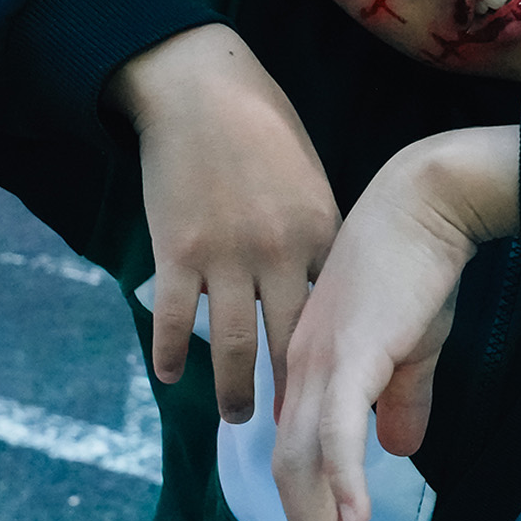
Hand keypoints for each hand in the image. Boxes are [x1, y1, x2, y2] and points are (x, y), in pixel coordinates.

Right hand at [106, 24, 339, 423]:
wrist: (202, 88)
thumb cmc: (264, 128)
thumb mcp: (311, 180)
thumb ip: (319, 234)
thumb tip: (328, 282)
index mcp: (324, 233)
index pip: (338, 312)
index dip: (343, 358)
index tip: (348, 395)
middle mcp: (280, 251)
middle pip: (294, 341)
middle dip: (297, 394)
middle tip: (297, 432)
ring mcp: (227, 254)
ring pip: (237, 344)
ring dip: (238, 390)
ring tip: (240, 418)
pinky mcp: (177, 251)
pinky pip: (177, 318)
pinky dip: (174, 353)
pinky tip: (172, 377)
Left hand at [272, 126, 518, 520]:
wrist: (425, 206)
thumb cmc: (418, 269)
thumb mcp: (409, 345)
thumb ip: (401, 399)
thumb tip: (400, 449)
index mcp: (310, 367)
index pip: (295, 448)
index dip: (306, 499)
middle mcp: (301, 370)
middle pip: (288, 465)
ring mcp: (321, 363)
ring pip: (303, 459)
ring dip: (319, 519)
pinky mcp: (352, 356)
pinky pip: (338, 433)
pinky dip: (341, 479)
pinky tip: (354, 517)